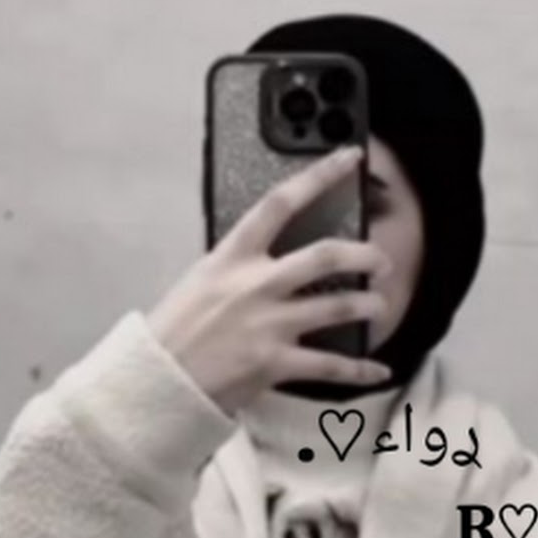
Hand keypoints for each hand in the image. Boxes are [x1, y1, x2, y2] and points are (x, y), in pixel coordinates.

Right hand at [147, 145, 393, 416]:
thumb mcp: (203, 279)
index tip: (350, 158)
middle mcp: (255, 284)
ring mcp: (268, 324)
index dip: (320, 174)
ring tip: (379, 304)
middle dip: (364, 255)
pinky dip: (360, 369)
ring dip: (369, 305)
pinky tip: (379, 369)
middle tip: (381, 261)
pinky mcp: (275, 363)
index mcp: (232, 257)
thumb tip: (274, 256)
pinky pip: (331, 366)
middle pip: (326, 254)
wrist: (157, 379)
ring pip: (338, 306)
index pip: (280, 202)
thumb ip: (240, 265)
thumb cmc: (176, 329)